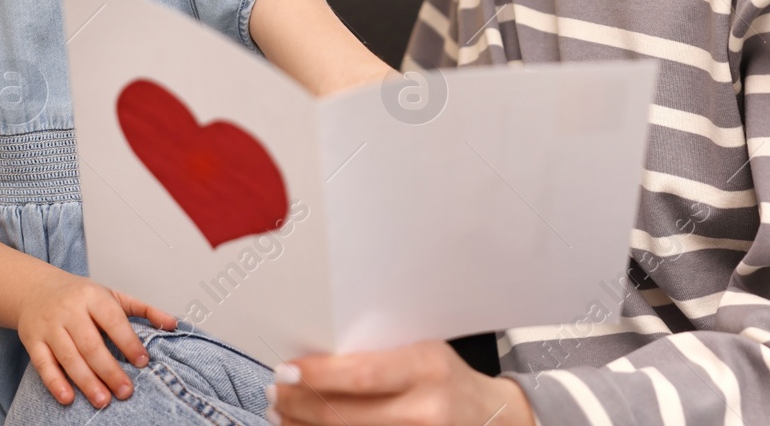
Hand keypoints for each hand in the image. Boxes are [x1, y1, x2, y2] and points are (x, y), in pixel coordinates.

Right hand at [15, 268, 179, 409]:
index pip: (113, 320)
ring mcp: (50, 326)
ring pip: (68, 357)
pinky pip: (43, 364)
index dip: (129, 342)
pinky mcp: (33, 340)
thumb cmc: (79, 296)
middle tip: (126, 392)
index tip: (143, 362)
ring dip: (86, 381)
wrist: (35, 289)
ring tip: (103, 400)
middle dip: (109, 370)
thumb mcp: (112, 295)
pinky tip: (68, 398)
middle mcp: (70, 310)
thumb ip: (143, 309)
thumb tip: (173, 324)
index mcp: (93, 296)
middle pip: (91, 344)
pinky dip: (55, 383)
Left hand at [266, 340, 535, 425]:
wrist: (493, 417)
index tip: (286, 370)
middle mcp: (427, 410)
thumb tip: (312, 360)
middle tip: (275, 394)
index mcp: (428, 368)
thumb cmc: (446, 378)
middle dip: (299, 405)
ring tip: (282, 415)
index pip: (362, 373)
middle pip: (345, 415)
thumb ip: (376, 356)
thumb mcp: (420, 352)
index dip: (317, 375)